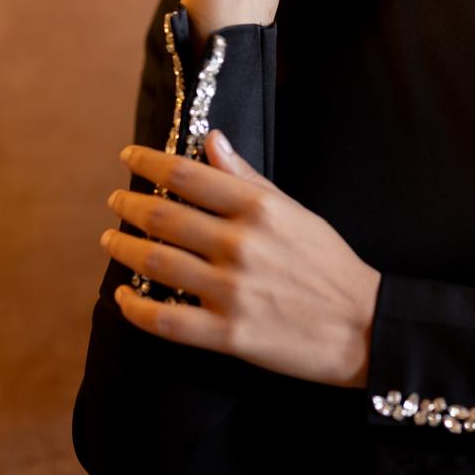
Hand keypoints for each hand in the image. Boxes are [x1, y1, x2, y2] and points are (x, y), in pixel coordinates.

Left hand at [100, 131, 381, 389]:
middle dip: (130, 205)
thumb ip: (248, 178)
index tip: (128, 158)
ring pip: (157, 264)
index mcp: (259, 210)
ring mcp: (232, 291)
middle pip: (164, 217)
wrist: (363, 325)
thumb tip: (212, 141)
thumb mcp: (295, 210)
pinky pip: (166, 321)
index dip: (149, 163)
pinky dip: (135, 308)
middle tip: (115, 201)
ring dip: (124, 249)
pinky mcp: (229, 334)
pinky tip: (123, 297)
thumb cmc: (331, 263)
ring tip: (111, 239)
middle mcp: (241, 245)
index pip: (187, 176)